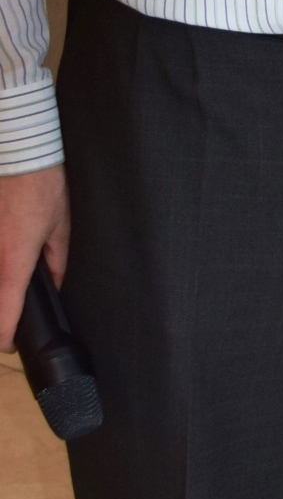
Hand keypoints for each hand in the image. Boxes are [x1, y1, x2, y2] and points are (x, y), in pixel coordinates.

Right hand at [0, 163, 68, 352]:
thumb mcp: (61, 227)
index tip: (8, 346)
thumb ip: (56, 260)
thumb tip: (54, 283)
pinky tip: (6, 265)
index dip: (5, 335)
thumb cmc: (42, 186)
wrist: (20, 152)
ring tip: (7, 298)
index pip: (5, 310)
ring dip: (0, 290)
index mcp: (14, 259)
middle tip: (7, 325)